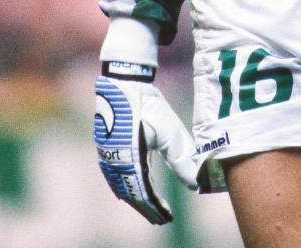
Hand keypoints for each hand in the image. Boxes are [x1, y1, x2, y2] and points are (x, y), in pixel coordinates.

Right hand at [94, 66, 198, 223]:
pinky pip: (114, 176)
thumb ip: (181, 158)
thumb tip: (195, 183)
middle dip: (146, 207)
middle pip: (130, 194)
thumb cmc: (147, 105)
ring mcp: (106, 156)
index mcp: (129, 161)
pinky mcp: (105, 147)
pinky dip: (124, 187)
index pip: (143, 194)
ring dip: (135, 198)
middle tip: (161, 218)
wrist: (123, 83)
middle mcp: (114, 163)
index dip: (154, 208)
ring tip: (149, 207)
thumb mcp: (168, 131)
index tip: (166, 218)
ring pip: (120, 186)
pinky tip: (131, 188)